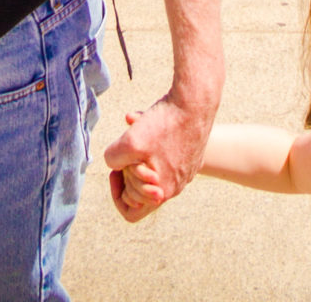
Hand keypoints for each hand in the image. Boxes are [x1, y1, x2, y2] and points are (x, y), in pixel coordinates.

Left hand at [106, 93, 213, 222]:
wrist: (198, 101)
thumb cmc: (165, 123)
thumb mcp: (128, 142)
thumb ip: (112, 158)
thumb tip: (114, 162)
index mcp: (162, 192)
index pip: (132, 210)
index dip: (118, 193)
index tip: (116, 170)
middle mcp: (176, 185)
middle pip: (142, 188)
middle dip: (129, 170)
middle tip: (127, 149)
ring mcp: (186, 169)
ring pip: (154, 168)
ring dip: (140, 152)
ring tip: (137, 130)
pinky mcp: (192, 153)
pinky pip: (167, 154)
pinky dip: (154, 141)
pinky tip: (151, 121)